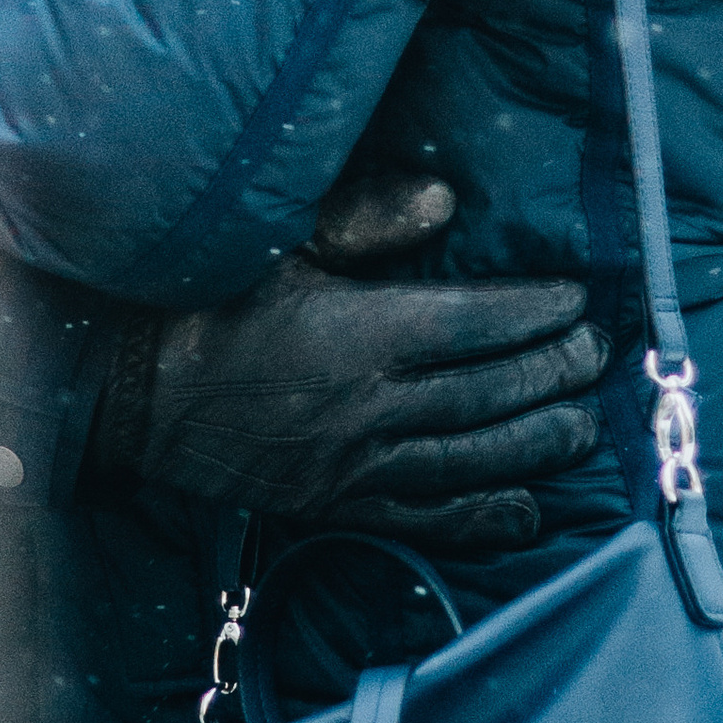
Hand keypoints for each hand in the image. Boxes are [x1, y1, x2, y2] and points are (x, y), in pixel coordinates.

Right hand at [89, 173, 606, 552]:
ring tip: (584, 424)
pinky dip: (480, 516)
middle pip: (488, 392)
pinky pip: (423, 519)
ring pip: (471, 458)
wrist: (123, 390)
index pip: (477, 322)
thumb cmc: (199, 297)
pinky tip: (527, 509)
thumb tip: (448, 203)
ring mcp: (352, 465)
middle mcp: (366, 405)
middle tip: (599, 354)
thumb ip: (367, 219)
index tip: (577, 299)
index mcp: (358, 331)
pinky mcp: (331, 506)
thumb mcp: (277, 238)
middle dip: (554, 372)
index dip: (537, 312)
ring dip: (537, 441)